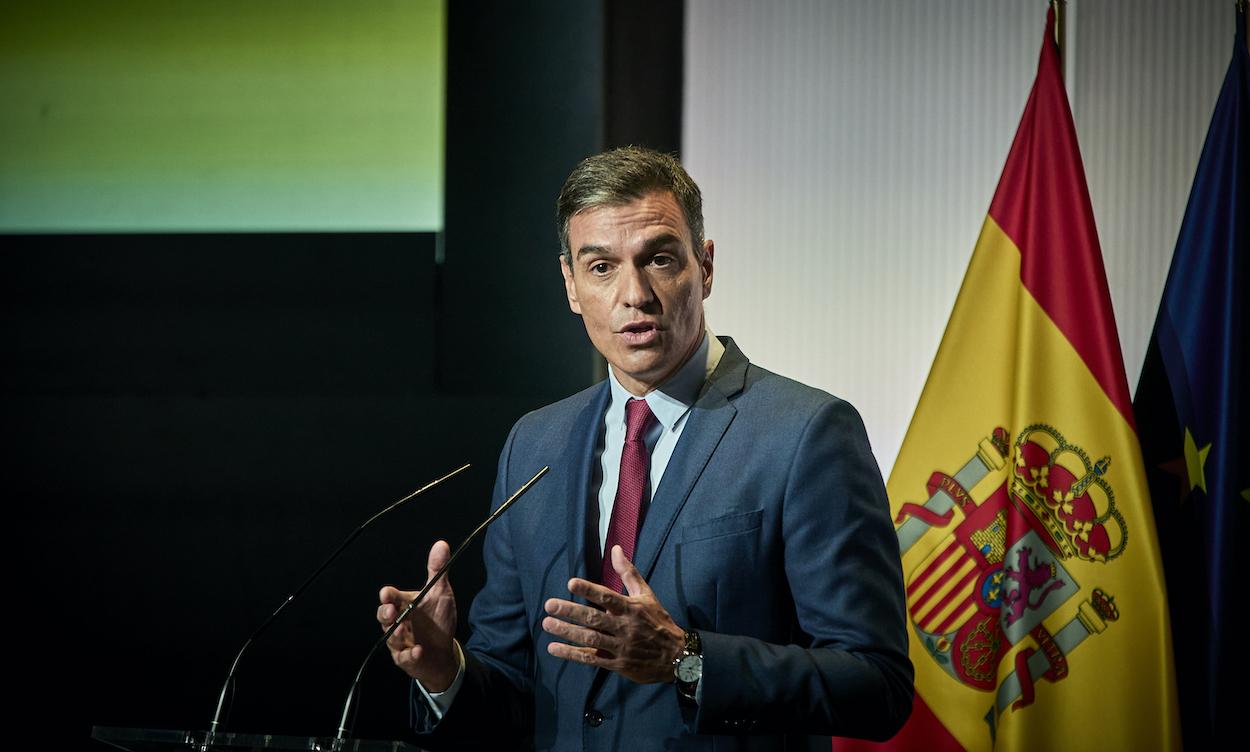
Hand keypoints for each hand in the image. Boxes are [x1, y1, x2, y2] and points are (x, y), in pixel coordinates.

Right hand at [377, 540, 458, 690]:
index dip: (388, 596)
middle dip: (384, 614)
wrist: (443, 649)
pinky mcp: (407, 658)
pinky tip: (418, 650)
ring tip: (401, 630)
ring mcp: (400, 642)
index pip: (390, 598)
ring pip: (390, 638)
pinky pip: (405, 658)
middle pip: (383, 617)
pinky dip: (410, 655)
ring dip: (394, 634)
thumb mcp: (441, 592)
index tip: (387, 593)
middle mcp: (398, 622)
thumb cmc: (438, 618)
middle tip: (390, 611)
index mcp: (404, 605)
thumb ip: (438, 570)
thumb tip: (442, 544)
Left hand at [542, 545, 684, 683]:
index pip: (608, 597)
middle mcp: (625, 627)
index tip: (571, 583)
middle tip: (549, 605)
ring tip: (547, 624)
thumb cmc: (658, 621)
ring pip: (591, 639)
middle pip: (595, 618)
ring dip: (567, 632)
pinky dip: (572, 654)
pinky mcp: (618, 664)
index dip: (589, 590)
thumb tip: (615, 548)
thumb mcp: (647, 595)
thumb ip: (628, 573)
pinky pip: (592, 659)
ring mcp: (621, 647)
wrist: (677, 657)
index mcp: (632, 609)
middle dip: (571, 611)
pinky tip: (554, 648)